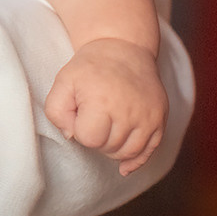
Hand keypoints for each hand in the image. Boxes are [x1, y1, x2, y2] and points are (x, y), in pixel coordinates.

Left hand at [44, 38, 166, 176]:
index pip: (89, 139)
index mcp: (103, 101)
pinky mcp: (160, 119)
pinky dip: (136, 161)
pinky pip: (150, 151)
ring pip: (127, 153)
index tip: (81, 111)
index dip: (80, 129)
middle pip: (108, 148)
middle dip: (96, 137)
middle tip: (94, 115)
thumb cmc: (89, 68)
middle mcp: (129, 111)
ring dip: (113, 147)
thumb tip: (72, 137)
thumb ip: (56, 112)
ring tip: (107, 126)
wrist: (123, 48)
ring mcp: (148, 116)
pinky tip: (124, 167)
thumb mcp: (63, 82)